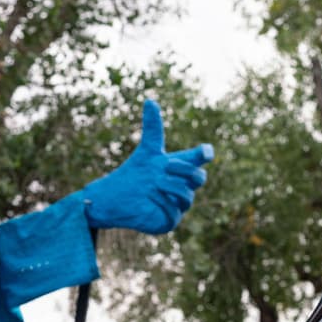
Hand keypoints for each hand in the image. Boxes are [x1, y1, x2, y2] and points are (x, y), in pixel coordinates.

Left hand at [81, 99, 213, 233]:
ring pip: (187, 196)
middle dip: (185, 170)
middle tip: (166, 165)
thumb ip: (152, 127)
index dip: (205, 154)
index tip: (203, 151)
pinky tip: (150, 197)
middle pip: (199, 177)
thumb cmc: (134, 174)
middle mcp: (184, 187)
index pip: (200, 160)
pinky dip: (162, 202)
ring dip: (170, 186)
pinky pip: (174, 212)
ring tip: (153, 183)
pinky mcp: (170, 221)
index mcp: (182, 168)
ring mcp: (179, 206)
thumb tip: (150, 100)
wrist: (116, 198)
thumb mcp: (145, 150)